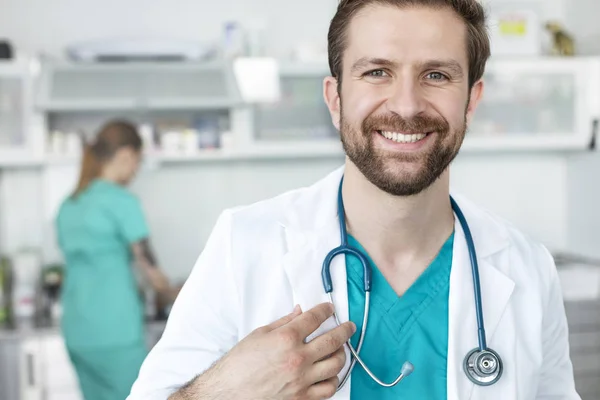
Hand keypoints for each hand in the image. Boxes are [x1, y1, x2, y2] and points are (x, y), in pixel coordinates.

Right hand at [187, 302, 355, 399]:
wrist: (227, 393)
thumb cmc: (238, 365)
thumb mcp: (258, 335)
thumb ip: (283, 322)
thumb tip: (300, 312)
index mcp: (285, 339)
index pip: (315, 318)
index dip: (326, 310)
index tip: (330, 309)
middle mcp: (297, 359)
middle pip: (333, 340)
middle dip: (345, 330)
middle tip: (348, 326)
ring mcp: (302, 381)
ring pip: (336, 365)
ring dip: (341, 354)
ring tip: (339, 350)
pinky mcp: (302, 399)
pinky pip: (328, 389)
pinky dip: (332, 379)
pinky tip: (329, 373)